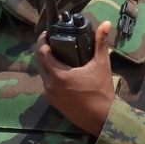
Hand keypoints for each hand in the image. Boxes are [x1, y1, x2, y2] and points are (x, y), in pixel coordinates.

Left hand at [36, 20, 115, 135]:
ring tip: (56, 54)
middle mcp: (50, 85)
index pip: (42, 53)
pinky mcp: (53, 102)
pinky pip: (47, 84)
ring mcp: (50, 95)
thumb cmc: (102, 92)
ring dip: (46, 63)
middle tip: (52, 41)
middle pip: (39, 62)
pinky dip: (50, 74)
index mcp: (59, 74)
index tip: (47, 33)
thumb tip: (105, 23)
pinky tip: (60, 70)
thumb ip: (100, 43)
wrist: (102, 119)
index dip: (42, 41)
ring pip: (42, 74)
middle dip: (43, 50)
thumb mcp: (102, 65)